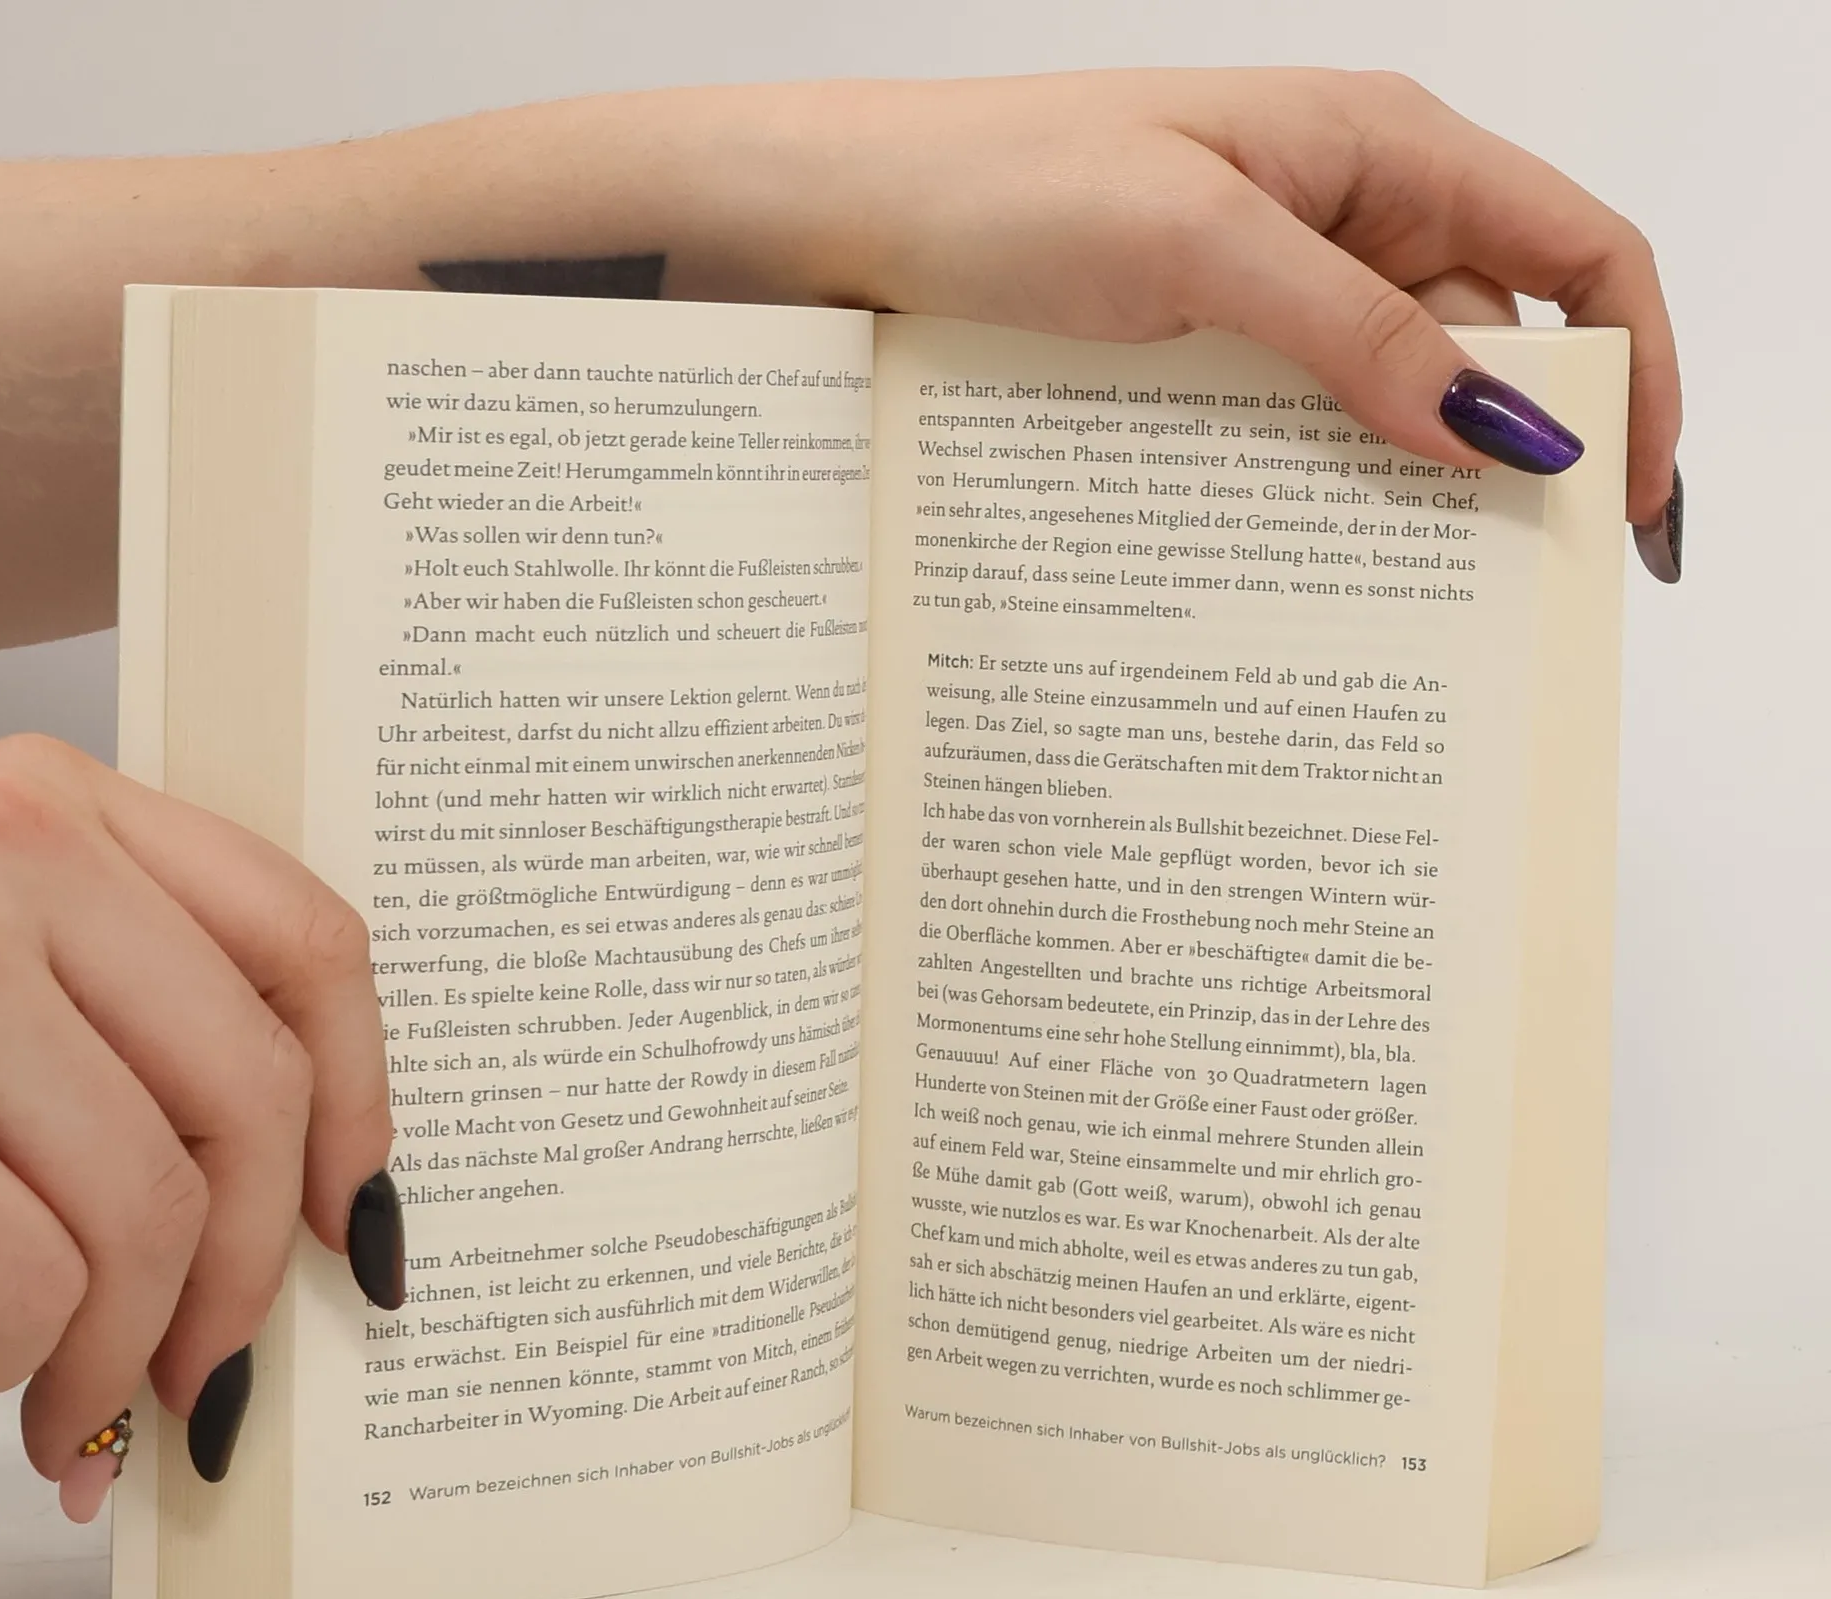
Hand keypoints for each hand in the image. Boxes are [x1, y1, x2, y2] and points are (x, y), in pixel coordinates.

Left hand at [0, 67, 1681, 653]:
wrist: (797, 220)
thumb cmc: (973, 183)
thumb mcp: (1195, 245)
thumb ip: (1363, 334)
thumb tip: (1513, 426)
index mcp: (1373, 146)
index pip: (1578, 252)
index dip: (1635, 378)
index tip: (1629, 514)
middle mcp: (1327, 214)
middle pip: (1490, 341)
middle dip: (1520, 462)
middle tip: (1509, 604)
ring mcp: (1244, 294)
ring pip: (1379, 403)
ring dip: (1401, 499)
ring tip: (1397, 617)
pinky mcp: (1165, 360)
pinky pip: (1273, 436)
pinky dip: (1299, 502)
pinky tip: (1283, 580)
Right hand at [0, 735, 392, 1514]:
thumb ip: (119, 1016)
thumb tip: (311, 1205)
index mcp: (58, 804)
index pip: (307, 944)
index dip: (362, 1104)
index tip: (348, 1223)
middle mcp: (2, 854)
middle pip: (246, 1104)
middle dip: (236, 1286)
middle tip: (201, 1386)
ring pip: (140, 1217)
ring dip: (98, 1348)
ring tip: (23, 1374)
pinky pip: (21, 1288)